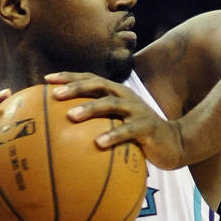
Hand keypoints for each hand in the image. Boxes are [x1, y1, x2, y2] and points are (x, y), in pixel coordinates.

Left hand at [45, 71, 185, 169]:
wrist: (174, 144)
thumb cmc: (139, 137)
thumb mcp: (118, 125)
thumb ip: (97, 123)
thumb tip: (64, 133)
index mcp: (116, 93)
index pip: (90, 79)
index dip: (69, 77)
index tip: (46, 80)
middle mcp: (126, 96)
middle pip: (98, 84)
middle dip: (76, 86)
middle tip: (54, 95)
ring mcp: (137, 110)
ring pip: (111, 104)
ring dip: (90, 108)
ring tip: (70, 116)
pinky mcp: (147, 127)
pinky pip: (127, 131)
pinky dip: (112, 136)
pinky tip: (98, 144)